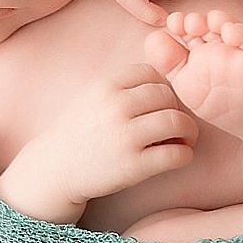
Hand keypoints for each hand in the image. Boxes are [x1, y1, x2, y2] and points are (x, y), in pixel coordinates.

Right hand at [0, 63, 198, 220]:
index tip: (157, 105)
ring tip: (182, 139)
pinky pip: (177, 154)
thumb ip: (123, 85)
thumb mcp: (93, 96)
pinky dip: (184, 154)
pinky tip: (175, 157)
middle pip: (168, 96)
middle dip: (176, 109)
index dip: (161, 89)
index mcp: (106, 85)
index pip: (152, 74)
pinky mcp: (134, 166)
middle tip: (175, 124)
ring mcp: (125, 136)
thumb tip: (168, 80)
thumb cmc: (81, 131)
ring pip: (178, 122)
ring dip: (188, 131)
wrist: (55, 168)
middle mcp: (116, 106)